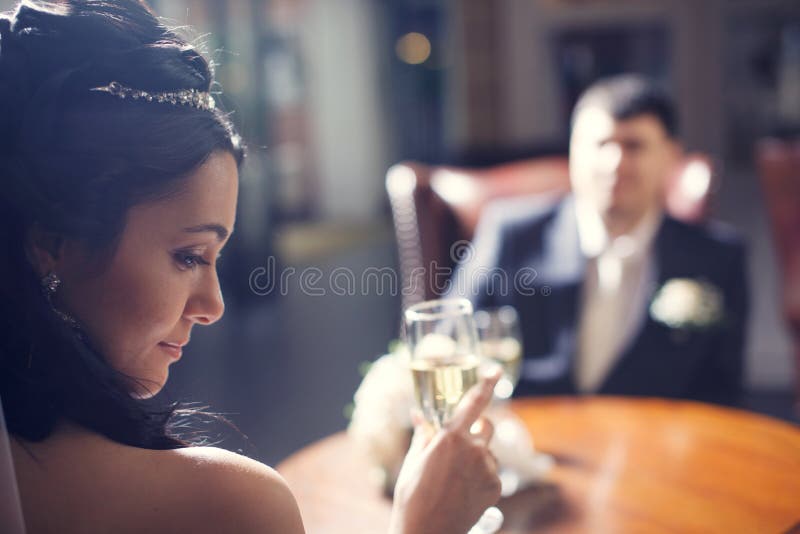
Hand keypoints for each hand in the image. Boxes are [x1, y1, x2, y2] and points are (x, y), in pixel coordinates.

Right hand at [389, 369, 501, 533]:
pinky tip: (463, 490)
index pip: (474, 402)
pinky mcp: (496, 486)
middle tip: (461, 442)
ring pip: (488, 451)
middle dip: (477, 428)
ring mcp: (487, 468)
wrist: (427, 531)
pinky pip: (491, 472)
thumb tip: (419, 415)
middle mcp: (474, 449)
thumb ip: (424, 434)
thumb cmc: (413, 496)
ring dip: (476, 456)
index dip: (486, 384)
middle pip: (487, 425)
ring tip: (454, 478)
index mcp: (451, 437)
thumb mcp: (413, 461)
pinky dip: (480, 475)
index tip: (495, 371)